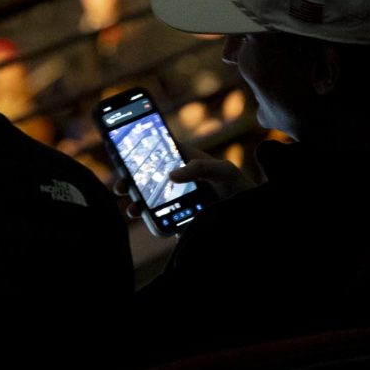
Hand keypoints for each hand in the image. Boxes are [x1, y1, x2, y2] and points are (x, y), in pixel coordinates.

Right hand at [112, 142, 253, 220]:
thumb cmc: (240, 189)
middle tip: (120, 186)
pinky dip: (150, 221)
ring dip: (136, 203)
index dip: (139, 147)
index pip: (159, 148)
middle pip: (147, 176)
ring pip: (149, 199)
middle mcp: (179, 180)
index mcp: (186, 161)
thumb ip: (201, 168)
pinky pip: (160, 220)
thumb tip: (171, 175)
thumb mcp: (224, 172)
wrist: (249, 217)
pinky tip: (150, 222)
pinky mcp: (179, 220)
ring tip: (133, 209)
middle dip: (129, 180)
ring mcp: (177, 200)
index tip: (121, 150)